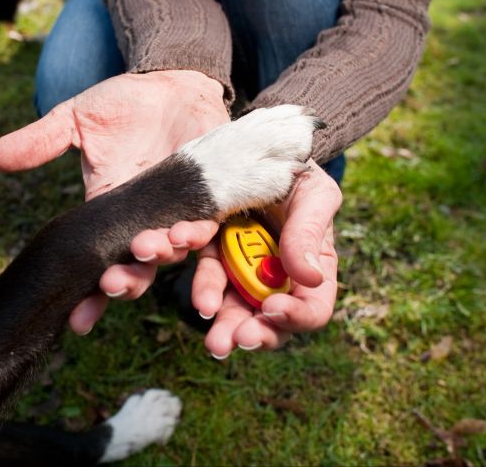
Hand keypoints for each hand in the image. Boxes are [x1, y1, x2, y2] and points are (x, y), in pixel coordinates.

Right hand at [0, 70, 229, 331]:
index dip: (89, 296)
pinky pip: (211, 229)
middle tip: (113, 283)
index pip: (96, 265)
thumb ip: (40, 141)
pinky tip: (195, 236)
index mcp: (107, 215)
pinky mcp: (211, 200)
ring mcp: (178, 214)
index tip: (78, 319)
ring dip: (163, 258)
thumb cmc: (122, 105)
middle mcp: (143, 225)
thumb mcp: (76, 120)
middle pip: (136, 269)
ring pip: (173, 255)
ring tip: (155, 248)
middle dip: (126, 282)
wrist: (173, 85)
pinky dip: (204, 238)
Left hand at [117, 161, 341, 357]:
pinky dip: (178, 251)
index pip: (310, 309)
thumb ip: (310, 232)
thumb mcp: (314, 194)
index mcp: (308, 270)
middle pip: (261, 319)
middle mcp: (271, 277)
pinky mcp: (206, 244)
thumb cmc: (300, 171)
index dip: (294, 317)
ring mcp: (236, 264)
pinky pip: (191, 254)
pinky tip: (171, 242)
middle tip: (225, 342)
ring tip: (200, 307)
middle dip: (242, 331)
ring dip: (208, 300)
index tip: (273, 310)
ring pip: (221, 296)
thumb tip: (309, 277)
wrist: (263, 144)